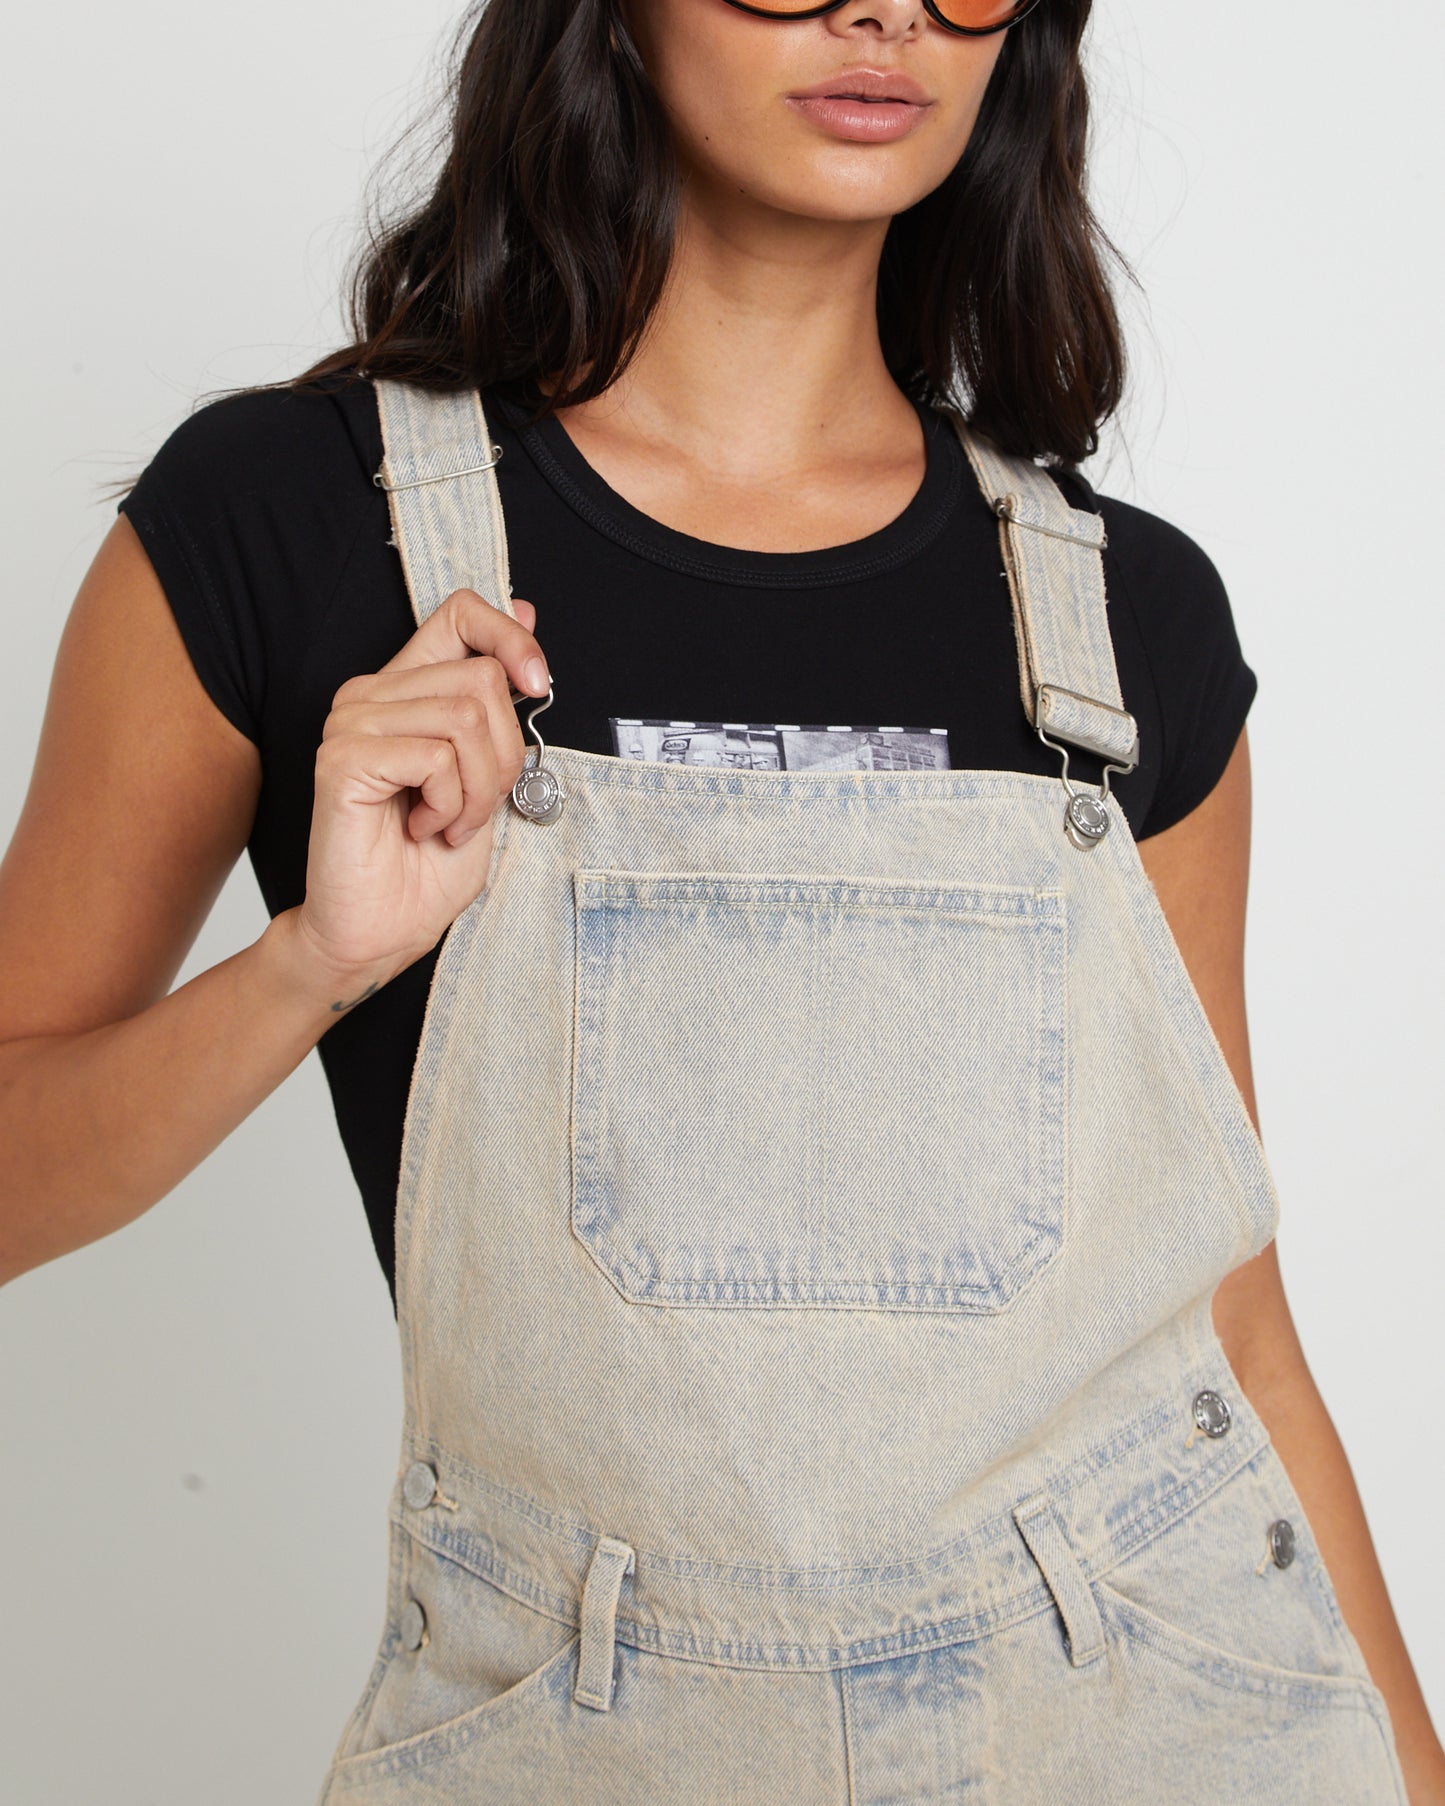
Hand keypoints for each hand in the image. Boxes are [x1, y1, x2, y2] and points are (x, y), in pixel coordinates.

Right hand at [289, 589, 548, 1002]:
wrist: (377, 932)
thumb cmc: (427, 865)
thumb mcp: (486, 775)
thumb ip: (497, 701)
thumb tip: (525, 609)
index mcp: (404, 689)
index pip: (459, 613)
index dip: (509, 637)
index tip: (539, 684)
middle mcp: (370, 694)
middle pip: (481, 679)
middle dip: (502, 757)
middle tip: (474, 809)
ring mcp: (350, 723)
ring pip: (464, 717)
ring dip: (478, 790)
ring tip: (448, 824)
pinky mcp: (343, 759)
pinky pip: (436, 758)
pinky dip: (451, 805)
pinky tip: (423, 830)